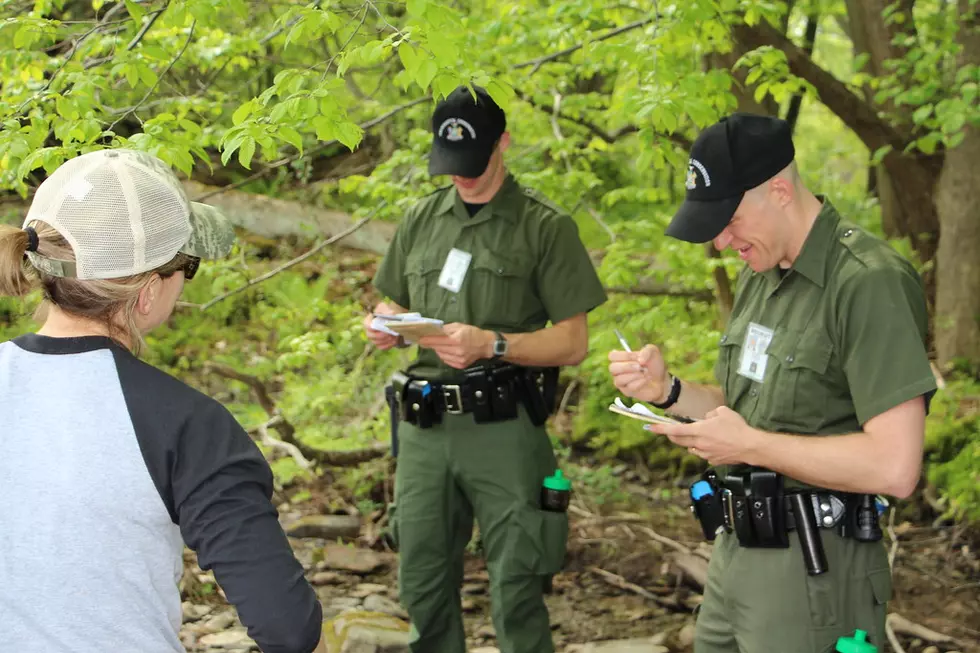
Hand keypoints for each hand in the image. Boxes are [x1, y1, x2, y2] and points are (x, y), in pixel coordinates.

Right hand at [363, 309, 400, 350]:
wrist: (392, 319)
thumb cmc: (386, 312)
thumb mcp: (385, 307)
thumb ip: (387, 310)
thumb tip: (390, 314)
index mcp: (367, 321)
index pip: (367, 326)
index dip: (374, 328)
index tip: (384, 326)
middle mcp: (368, 331)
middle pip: (370, 336)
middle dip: (380, 336)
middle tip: (390, 333)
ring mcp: (373, 338)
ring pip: (376, 343)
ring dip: (386, 340)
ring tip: (394, 336)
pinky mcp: (379, 343)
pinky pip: (381, 347)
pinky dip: (388, 345)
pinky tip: (394, 341)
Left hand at [418, 323, 492, 368]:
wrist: (486, 345)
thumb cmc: (473, 333)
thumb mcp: (460, 326)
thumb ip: (446, 329)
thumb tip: (435, 331)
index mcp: (457, 339)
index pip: (438, 340)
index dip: (428, 340)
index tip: (420, 339)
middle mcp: (457, 351)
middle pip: (438, 348)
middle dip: (432, 344)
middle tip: (429, 341)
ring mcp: (459, 360)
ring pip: (441, 355)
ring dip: (438, 350)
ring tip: (442, 345)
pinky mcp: (460, 365)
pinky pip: (446, 361)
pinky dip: (444, 356)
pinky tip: (448, 351)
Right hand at [608, 344, 670, 403]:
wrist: (662, 380)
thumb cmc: (654, 365)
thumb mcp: (653, 352)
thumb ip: (646, 351)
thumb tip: (640, 360)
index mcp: (621, 359)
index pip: (612, 356)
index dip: (624, 356)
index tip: (637, 357)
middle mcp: (618, 371)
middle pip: (612, 368)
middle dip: (627, 366)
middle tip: (640, 367)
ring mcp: (621, 382)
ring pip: (619, 379)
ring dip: (634, 375)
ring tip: (645, 373)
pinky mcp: (627, 392)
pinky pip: (630, 387)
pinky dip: (640, 382)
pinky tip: (646, 380)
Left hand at [644, 406, 761, 464]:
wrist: (751, 446)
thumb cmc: (738, 428)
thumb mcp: (722, 412)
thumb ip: (710, 414)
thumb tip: (706, 419)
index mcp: (699, 430)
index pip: (675, 430)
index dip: (661, 429)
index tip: (650, 427)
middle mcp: (699, 443)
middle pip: (678, 440)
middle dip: (672, 435)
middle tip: (669, 431)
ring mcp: (705, 454)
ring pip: (691, 447)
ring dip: (690, 442)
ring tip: (701, 435)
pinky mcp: (713, 460)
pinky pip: (703, 453)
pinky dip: (703, 448)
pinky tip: (714, 444)